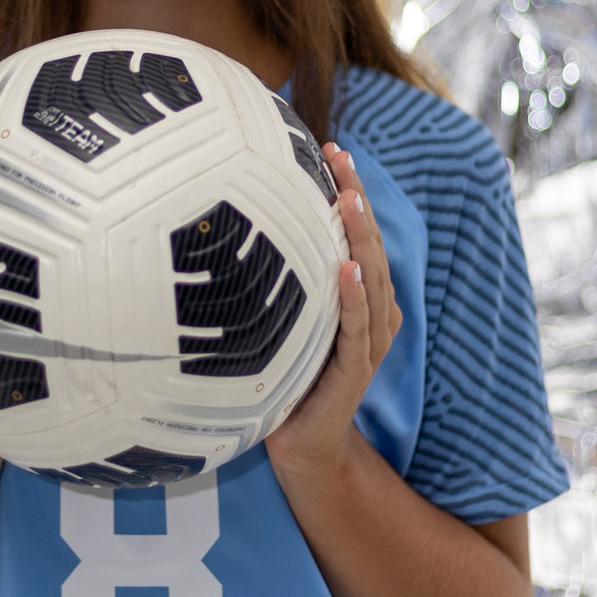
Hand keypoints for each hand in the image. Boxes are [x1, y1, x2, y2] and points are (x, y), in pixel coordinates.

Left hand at [264, 143, 401, 477]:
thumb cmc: (287, 377)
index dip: (349, 190)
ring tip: (348, 200)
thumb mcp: (279, 320)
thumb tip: (226, 228)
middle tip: (339, 156)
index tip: (331, 149)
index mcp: (356, 296)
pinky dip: (355, 296)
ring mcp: (368, 340)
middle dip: (356, 198)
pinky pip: (358, 326)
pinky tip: (347, 268)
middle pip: (369, 243)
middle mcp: (371, 311)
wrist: (301, 447)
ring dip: (360, 237)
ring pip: (371, 276)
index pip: (356, 232)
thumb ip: (276, 283)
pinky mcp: (356, 369)